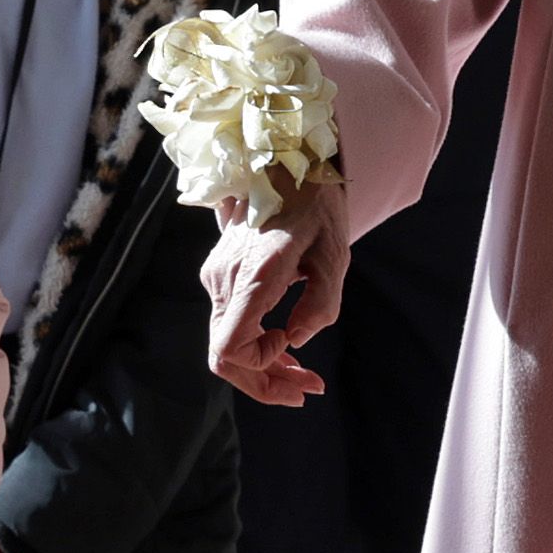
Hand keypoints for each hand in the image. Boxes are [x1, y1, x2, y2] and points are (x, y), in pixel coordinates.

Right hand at [203, 174, 353, 405]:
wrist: (289, 162)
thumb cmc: (317, 207)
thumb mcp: (334, 256)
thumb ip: (319, 305)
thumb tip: (295, 340)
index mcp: (252, 277)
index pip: (229, 349)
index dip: (260, 369)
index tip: (296, 358)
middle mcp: (225, 281)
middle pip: (225, 356)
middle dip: (265, 382)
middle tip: (308, 389)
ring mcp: (218, 277)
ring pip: (226, 344)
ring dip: (263, 367)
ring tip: (304, 377)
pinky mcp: (222, 274)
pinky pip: (231, 324)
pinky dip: (256, 345)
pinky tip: (286, 348)